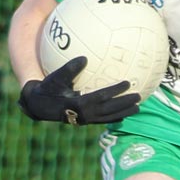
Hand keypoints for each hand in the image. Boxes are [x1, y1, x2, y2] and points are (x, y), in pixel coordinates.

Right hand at [18, 56, 139, 124]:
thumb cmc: (48, 88)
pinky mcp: (86, 122)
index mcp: (78, 104)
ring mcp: (86, 120)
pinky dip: (115, 117)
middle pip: (110, 110)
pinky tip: (125, 114)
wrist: (39, 106)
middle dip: (125, 104)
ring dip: (124, 112)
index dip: (115, 90)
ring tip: (138, 108)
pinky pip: (104, 120)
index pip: (101, 97)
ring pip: (109, 118)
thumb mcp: (56, 77)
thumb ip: (69, 68)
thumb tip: (84, 58)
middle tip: (139, 96)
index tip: (127, 83)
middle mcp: (85, 114)